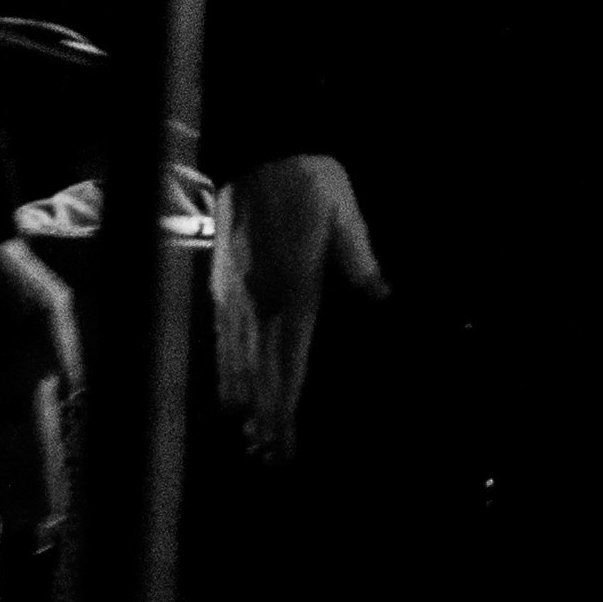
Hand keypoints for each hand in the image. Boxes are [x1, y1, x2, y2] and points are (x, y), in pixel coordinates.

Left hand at [0, 238, 81, 565]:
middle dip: (30, 492)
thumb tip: (72, 382)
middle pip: (24, 453)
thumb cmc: (14, 275)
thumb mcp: (48, 304)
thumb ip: (62, 341)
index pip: (50, 437)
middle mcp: (21, 390)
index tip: (58, 512)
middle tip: (34, 533)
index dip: (52, 476)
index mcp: (46, 376)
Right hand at [210, 152, 392, 467]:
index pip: (291, 358)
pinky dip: (224, 367)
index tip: (286, 437)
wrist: (259, 146)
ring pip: (237, 358)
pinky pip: (221, 336)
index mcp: (297, 286)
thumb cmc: (310, 179)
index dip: (287, 402)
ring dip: (243, 398)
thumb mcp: (346, 214)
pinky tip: (227, 387)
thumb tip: (381, 294)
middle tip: (268, 455)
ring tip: (247, 434)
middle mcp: (262, 298)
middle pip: (262, 369)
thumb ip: (360, 259)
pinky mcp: (221, 281)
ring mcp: (236, 292)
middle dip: (266, 414)